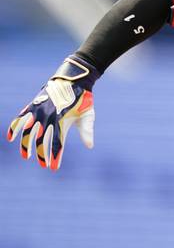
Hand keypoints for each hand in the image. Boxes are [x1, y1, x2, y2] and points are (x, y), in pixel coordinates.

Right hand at [7, 55, 99, 169]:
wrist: (74, 79)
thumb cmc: (84, 98)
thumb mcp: (88, 115)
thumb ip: (87, 130)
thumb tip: (90, 146)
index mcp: (62, 120)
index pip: (57, 143)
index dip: (55, 156)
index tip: (53, 168)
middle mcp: (48, 116)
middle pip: (40, 140)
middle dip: (41, 154)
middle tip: (43, 164)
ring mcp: (39, 110)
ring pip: (28, 132)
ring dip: (25, 145)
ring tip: (25, 156)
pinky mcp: (33, 105)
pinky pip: (20, 117)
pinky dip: (14, 127)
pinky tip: (10, 138)